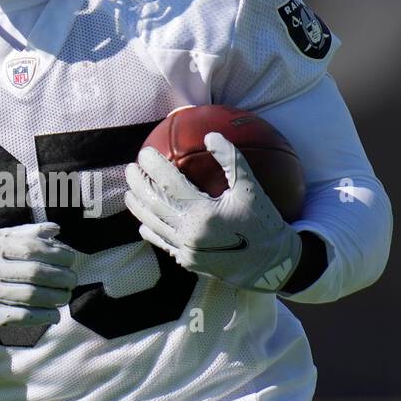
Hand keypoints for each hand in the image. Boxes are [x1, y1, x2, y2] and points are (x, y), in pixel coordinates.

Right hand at [0, 222, 77, 329]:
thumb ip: (25, 233)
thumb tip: (56, 230)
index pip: (32, 248)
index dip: (57, 253)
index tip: (70, 258)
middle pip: (36, 272)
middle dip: (61, 276)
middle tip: (72, 279)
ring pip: (31, 295)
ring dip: (56, 297)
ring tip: (65, 295)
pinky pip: (21, 316)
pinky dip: (42, 316)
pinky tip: (54, 315)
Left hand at [124, 134, 301, 291]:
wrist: (271, 264)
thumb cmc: (263, 222)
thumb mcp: (251, 188)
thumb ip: (231, 160)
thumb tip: (211, 136)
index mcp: (203, 213)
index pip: (169, 184)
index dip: (154, 166)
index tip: (144, 152)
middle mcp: (189, 233)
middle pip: (154, 204)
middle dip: (138, 184)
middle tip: (130, 168)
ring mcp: (186, 250)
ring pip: (152, 225)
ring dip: (138, 207)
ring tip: (129, 192)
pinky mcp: (188, 262)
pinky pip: (162, 243)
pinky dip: (150, 231)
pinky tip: (143, 223)